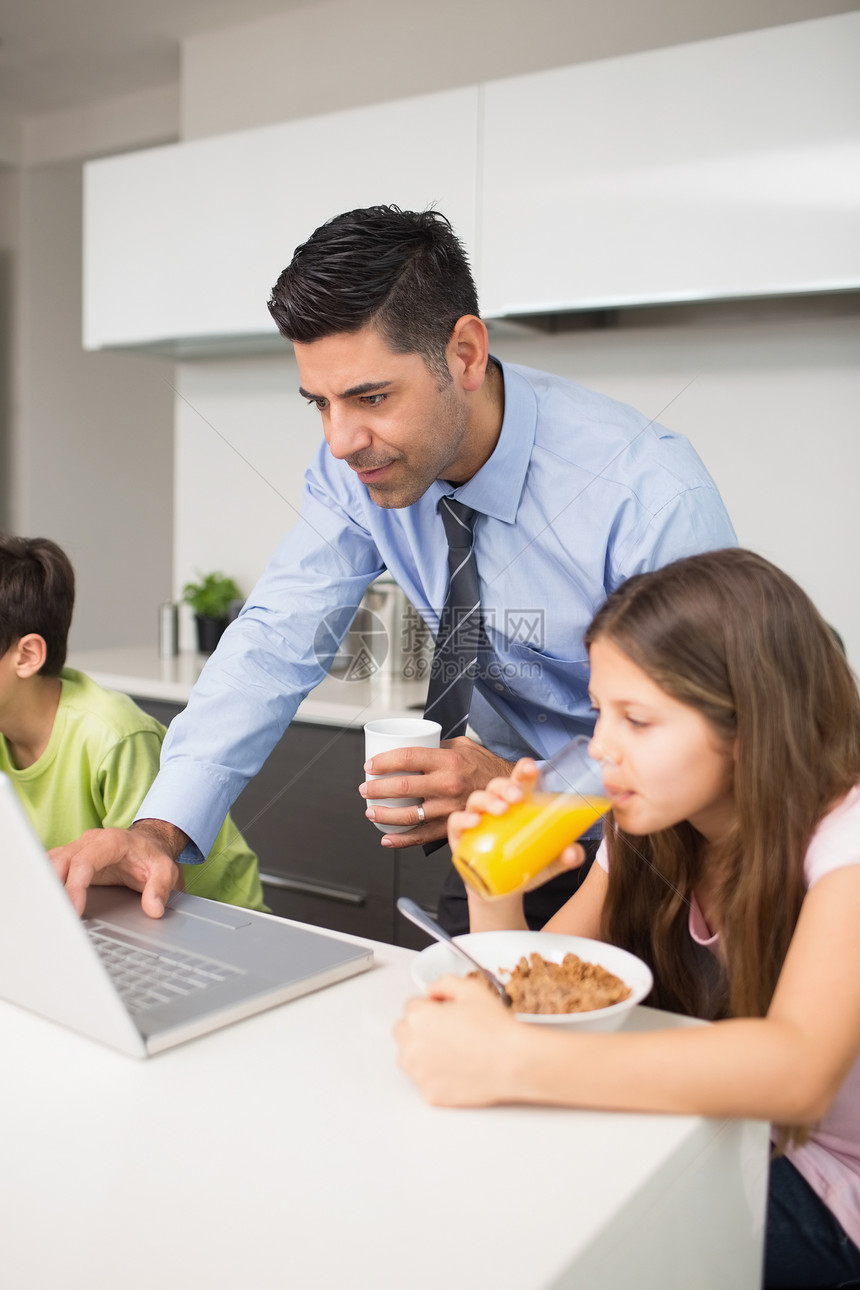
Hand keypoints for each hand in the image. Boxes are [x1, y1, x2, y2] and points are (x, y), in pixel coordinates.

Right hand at [48, 818, 186, 917]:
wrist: (148, 844)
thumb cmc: (153, 857)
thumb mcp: (166, 870)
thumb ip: (161, 888)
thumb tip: (154, 908)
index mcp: (111, 841)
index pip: (84, 862)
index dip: (75, 887)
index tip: (74, 911)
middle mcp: (90, 841)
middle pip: (60, 861)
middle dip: (53, 888)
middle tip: (53, 916)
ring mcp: (78, 848)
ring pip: (50, 862)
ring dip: (46, 885)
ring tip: (46, 912)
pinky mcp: (71, 857)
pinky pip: (51, 866)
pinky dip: (45, 882)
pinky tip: (44, 901)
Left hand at [360, 737, 513, 846]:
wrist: (510, 791)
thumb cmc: (484, 766)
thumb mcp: (462, 746)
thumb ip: (436, 747)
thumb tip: (409, 748)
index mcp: (448, 760)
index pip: (407, 757)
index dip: (383, 761)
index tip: (369, 765)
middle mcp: (448, 784)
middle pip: (402, 787)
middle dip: (376, 789)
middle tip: (365, 788)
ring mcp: (449, 808)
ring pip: (407, 815)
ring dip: (383, 814)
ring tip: (371, 811)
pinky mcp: (452, 826)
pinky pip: (422, 836)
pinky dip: (401, 840)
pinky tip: (387, 838)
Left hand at [394, 975, 520, 1105]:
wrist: (513, 1061)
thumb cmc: (495, 1028)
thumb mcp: (471, 989)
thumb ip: (444, 983)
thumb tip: (432, 991)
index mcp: (418, 1017)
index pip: (412, 1006)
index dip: (431, 1007)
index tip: (444, 1013)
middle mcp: (412, 1045)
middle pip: (404, 1032)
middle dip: (421, 1028)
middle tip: (448, 1031)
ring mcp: (420, 1072)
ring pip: (409, 1058)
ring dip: (422, 1053)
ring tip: (452, 1051)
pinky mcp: (430, 1094)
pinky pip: (424, 1082)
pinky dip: (435, 1076)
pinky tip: (456, 1069)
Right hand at [448, 758, 587, 889]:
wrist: (500, 891)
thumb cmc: (524, 866)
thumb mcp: (550, 862)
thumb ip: (565, 857)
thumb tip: (574, 853)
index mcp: (519, 805)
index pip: (520, 780)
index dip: (524, 770)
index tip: (531, 769)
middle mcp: (496, 806)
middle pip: (497, 785)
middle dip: (507, 786)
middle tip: (518, 797)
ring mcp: (476, 819)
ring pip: (477, 798)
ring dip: (489, 800)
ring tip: (502, 810)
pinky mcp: (459, 835)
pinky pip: (456, 821)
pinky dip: (464, 819)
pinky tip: (474, 823)